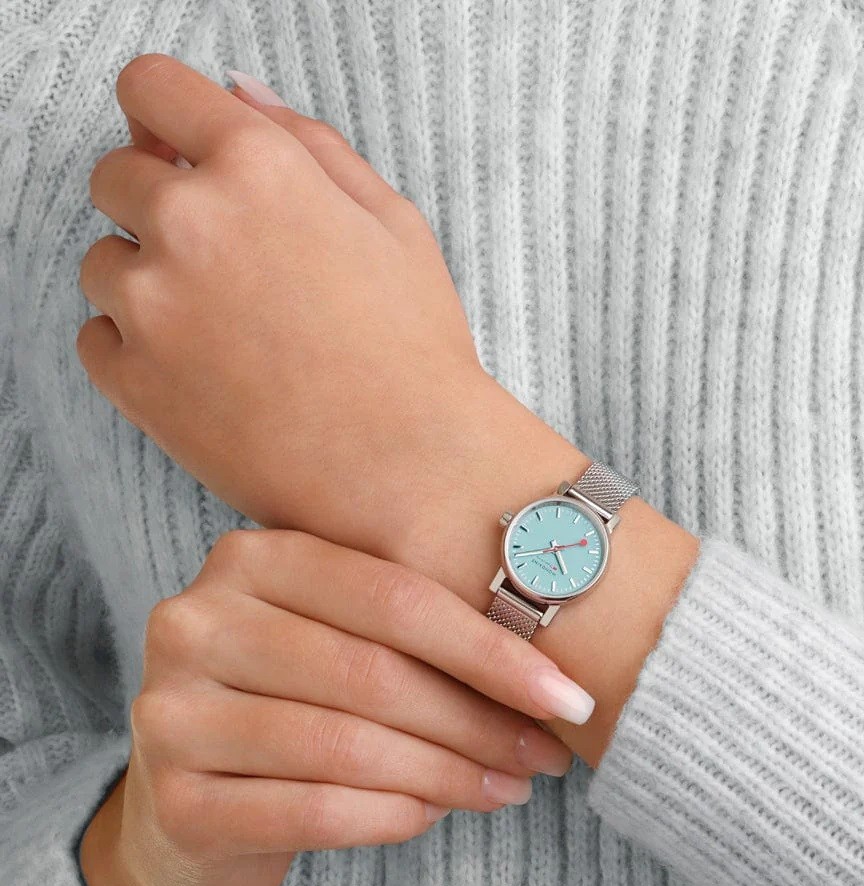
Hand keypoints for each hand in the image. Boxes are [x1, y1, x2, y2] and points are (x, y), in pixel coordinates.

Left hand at [76, 53, 541, 562]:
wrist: (412, 468)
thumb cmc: (416, 350)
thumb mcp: (394, 225)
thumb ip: (312, 144)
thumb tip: (241, 93)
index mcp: (259, 168)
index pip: (153, 88)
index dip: (166, 114)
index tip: (180, 145)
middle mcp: (190, 223)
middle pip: (115, 175)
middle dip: (159, 203)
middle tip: (225, 261)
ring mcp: (152, 307)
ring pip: (102, 263)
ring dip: (148, 281)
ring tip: (226, 332)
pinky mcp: (134, 383)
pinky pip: (96, 338)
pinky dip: (135, 348)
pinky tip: (203, 371)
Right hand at [79, 528, 580, 885]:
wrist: (192, 803)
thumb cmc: (296, 701)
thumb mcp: (343, 641)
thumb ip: (417, 635)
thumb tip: (550, 679)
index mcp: (252, 558)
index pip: (395, 598)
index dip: (491, 650)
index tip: (568, 695)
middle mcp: (198, 622)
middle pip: (375, 673)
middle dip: (479, 722)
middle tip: (547, 756)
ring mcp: (172, 712)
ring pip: (349, 745)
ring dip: (450, 774)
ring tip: (509, 788)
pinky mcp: (174, 801)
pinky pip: (313, 810)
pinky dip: (392, 816)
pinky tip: (435, 815)